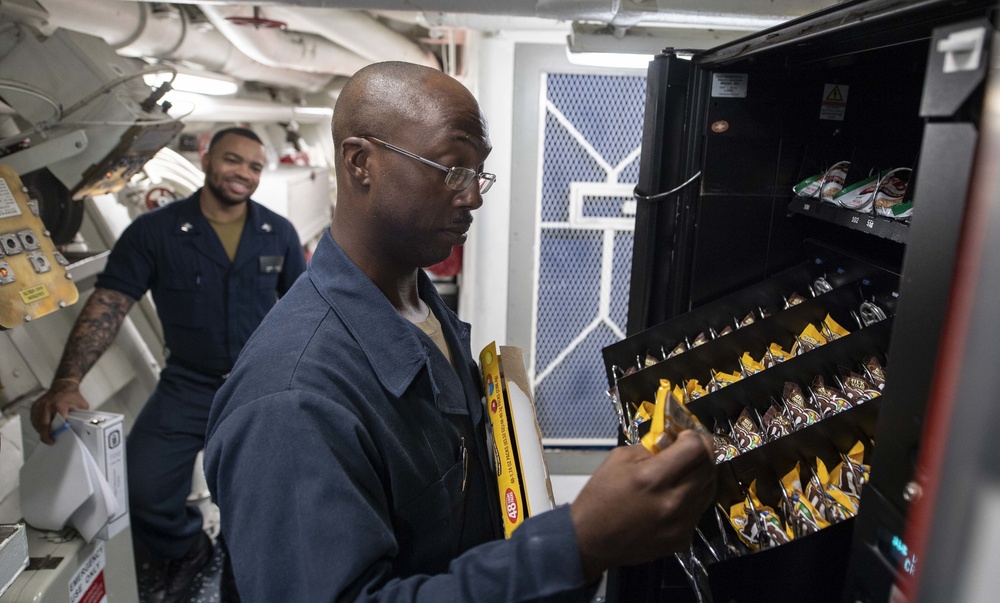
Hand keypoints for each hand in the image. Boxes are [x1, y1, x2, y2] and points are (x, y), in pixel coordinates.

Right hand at [30, 380, 89, 444]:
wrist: (63, 385)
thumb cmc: (73, 396)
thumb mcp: (82, 405)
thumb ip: (81, 416)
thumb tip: (82, 428)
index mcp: (59, 405)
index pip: (56, 422)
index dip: (55, 432)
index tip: (54, 439)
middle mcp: (47, 405)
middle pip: (43, 425)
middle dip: (45, 436)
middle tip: (49, 441)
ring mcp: (40, 405)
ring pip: (36, 423)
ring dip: (40, 431)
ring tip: (46, 435)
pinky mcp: (35, 405)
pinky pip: (33, 418)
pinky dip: (36, 425)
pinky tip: (42, 428)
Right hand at [569, 430, 715, 582]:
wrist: (590, 540)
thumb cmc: (600, 495)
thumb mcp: (618, 459)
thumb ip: (650, 448)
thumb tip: (672, 442)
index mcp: (652, 477)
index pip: (695, 449)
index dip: (695, 436)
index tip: (686, 435)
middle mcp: (673, 502)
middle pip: (708, 468)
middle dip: (703, 452)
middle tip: (691, 448)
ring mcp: (681, 524)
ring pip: (709, 490)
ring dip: (700, 475)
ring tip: (685, 471)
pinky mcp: (683, 540)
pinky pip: (698, 510)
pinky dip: (692, 498)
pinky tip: (675, 497)